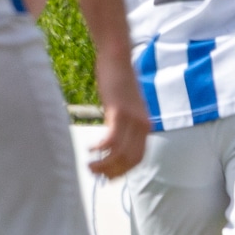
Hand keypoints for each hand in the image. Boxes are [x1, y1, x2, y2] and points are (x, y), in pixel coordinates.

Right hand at [87, 55, 149, 178]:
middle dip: (113, 172)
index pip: (138, 158)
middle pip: (130, 160)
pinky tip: (90, 149)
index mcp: (145, 125)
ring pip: (120, 153)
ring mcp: (132, 118)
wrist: (118, 56)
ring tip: (89, 166)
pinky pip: (111, 138)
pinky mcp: (119, 111)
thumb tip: (113, 141)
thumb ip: (124, 123)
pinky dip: (100, 148)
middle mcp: (142, 125)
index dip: (123, 171)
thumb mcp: (126, 106)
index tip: (109, 177)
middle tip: (96, 175)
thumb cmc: (118, 80)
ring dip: (103, 164)